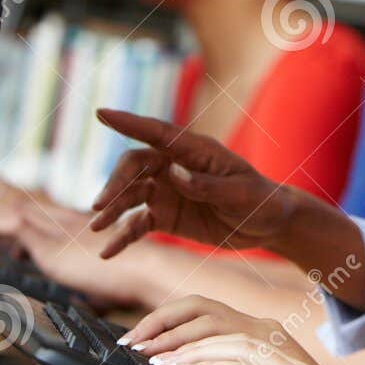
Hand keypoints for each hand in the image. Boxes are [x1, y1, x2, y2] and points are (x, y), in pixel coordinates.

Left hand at [0, 203, 148, 311]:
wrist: (143, 269)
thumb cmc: (124, 275)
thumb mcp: (90, 277)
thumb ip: (75, 280)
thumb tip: (73, 300)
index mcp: (58, 226)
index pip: (11, 214)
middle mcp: (51, 220)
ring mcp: (52, 227)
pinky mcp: (53, 241)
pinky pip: (15, 226)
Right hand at [87, 109, 296, 256]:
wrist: (267, 225)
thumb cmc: (260, 201)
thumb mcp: (241, 194)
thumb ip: (209, 185)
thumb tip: (175, 174)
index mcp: (195, 150)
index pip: (157, 133)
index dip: (129, 122)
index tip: (101, 113)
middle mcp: (175, 166)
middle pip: (135, 167)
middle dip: (115, 183)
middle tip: (100, 206)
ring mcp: (168, 191)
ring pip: (131, 195)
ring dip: (112, 209)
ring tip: (96, 228)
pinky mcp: (166, 216)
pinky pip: (138, 224)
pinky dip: (122, 236)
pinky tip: (108, 252)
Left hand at [120, 295, 332, 364]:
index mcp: (263, 332)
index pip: (210, 315)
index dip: (175, 323)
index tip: (148, 340)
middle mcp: (267, 332)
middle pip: (209, 313)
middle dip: (170, 325)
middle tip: (138, 343)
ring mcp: (275, 348)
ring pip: (220, 335)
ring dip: (182, 348)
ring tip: (154, 359)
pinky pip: (235, 362)